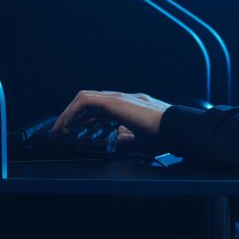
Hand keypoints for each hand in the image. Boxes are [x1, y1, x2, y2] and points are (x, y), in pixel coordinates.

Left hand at [51, 91, 171, 141]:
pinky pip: (87, 101)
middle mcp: (124, 99)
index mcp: (130, 107)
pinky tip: (69, 125)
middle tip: (60, 130)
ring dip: (69, 112)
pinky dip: (74, 112)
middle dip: (71, 115)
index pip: (100, 108)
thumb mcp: (143, 141)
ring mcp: (120, 98)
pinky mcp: (116, 102)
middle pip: (90, 101)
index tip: (72, 131)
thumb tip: (118, 139)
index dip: (83, 118)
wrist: (178, 128)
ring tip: (60, 128)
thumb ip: (129, 139)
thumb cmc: (167, 135)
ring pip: (86, 97)